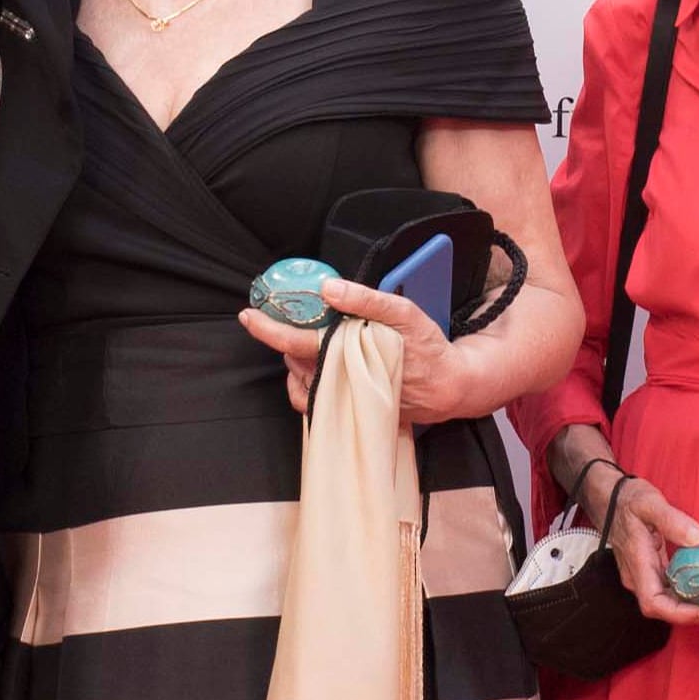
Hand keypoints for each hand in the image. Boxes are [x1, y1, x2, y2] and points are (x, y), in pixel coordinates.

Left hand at [240, 272, 473, 423]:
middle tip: (286, 319)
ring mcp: (342, 400)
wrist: (449, 386)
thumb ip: (365, 299)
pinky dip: (306, 383)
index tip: (249, 315)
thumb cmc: (426, 347)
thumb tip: (327, 288)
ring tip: (306, 340)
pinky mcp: (348, 411)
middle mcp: (339, 381)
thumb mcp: (403, 313)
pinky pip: (314, 400)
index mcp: (347, 354)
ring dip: (296, 359)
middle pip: (294, 360)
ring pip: (301, 380)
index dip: (269, 329)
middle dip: (285, 339)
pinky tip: (316, 367)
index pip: (297, 341)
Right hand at [597, 473, 698, 625]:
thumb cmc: (627, 499)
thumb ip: (673, 521)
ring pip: (667, 600)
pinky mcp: (649, 569)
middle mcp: (637, 575)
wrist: (609, 496)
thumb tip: (698, 538)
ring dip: (690, 605)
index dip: (679, 614)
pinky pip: (668, 588)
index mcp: (637, 563)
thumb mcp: (650, 503)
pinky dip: (687, 591)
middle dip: (691, 614)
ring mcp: (642, 574)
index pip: (654, 603)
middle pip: (663, 608)